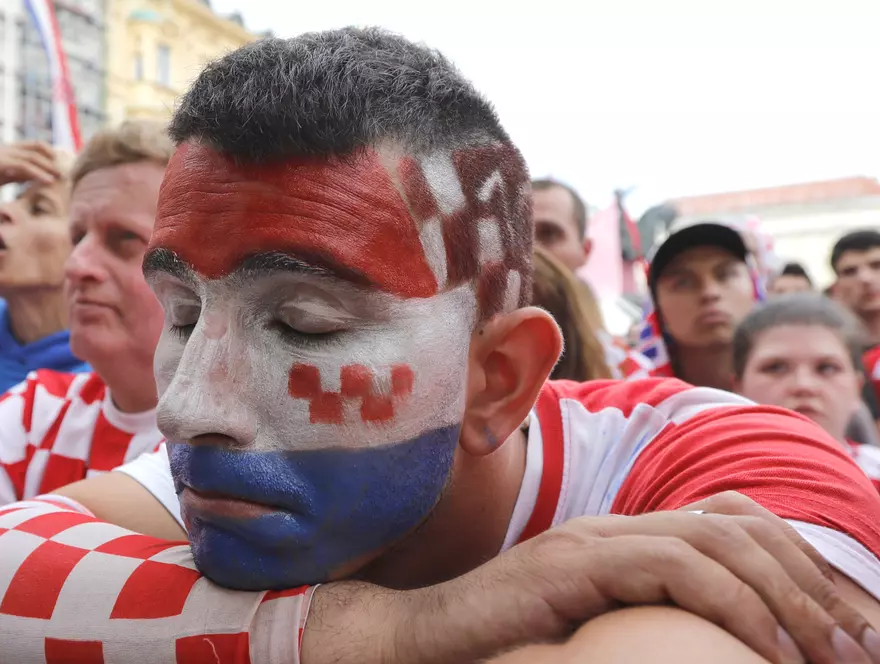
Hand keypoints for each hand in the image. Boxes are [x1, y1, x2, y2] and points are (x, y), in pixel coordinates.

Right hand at [0, 142, 60, 191]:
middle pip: (38, 149)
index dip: (51, 152)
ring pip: (33, 157)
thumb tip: (39, 176)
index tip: (63, 164)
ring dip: (49, 167)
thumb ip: (22, 173)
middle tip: (67, 172)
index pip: (36, 145)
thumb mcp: (7, 175)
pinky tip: (48, 181)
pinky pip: (23, 167)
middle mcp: (9, 148)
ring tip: (61, 177)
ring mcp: (4, 154)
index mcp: (11, 148)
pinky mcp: (0, 163)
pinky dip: (38, 173)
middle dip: (54, 160)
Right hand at [402, 491, 876, 663]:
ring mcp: (594, 538)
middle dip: (814, 580)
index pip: (733, 521)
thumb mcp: (598, 639)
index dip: (801, 564)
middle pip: (741, 522)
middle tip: (862, 645)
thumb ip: (650, 626)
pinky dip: (737, 605)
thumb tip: (721, 655)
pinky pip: (676, 566)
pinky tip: (768, 649)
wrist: (421, 643)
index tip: (846, 626)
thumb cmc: (504, 650)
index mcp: (626, 539)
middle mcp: (616, 525)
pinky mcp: (575, 563)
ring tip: (829, 655)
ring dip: (790, 596)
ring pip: (719, 537)